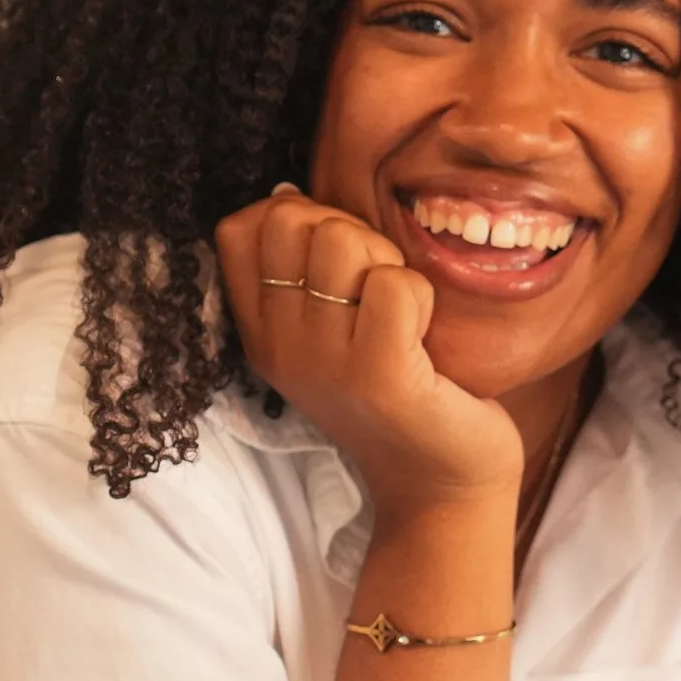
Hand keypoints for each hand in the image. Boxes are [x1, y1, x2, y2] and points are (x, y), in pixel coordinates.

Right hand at [215, 184, 522, 519]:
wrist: (441, 487)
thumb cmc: (401, 392)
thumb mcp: (332, 331)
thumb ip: (305, 269)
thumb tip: (285, 193)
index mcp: (262, 332)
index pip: (239, 229)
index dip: (294, 217)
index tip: (336, 263)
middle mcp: (280, 347)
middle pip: (291, 220)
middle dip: (348, 232)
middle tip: (378, 289)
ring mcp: (324, 363)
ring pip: (341, 240)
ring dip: (387, 262)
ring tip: (402, 315)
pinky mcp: (378, 376)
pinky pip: (394, 283)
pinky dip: (421, 296)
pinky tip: (423, 338)